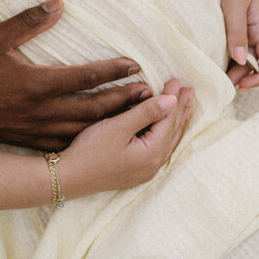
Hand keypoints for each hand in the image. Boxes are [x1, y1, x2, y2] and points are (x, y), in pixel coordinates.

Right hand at [0, 0, 158, 150]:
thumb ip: (29, 20)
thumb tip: (58, 2)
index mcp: (37, 83)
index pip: (85, 77)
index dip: (112, 70)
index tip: (135, 64)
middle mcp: (41, 111)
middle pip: (93, 108)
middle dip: (123, 100)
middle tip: (148, 93)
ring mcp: (35, 130)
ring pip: (83, 129)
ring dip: (111, 121)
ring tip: (134, 113)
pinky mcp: (27, 141)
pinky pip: (65, 144)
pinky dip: (87, 140)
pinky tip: (99, 139)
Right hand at [59, 79, 194, 197]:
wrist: (68, 178)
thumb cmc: (90, 151)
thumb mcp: (118, 127)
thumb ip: (146, 113)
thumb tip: (172, 101)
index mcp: (152, 153)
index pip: (168, 119)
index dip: (173, 98)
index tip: (177, 80)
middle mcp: (154, 164)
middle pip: (172, 131)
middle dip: (180, 109)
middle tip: (190, 91)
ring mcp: (146, 170)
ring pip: (168, 141)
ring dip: (175, 122)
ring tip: (184, 108)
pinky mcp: (136, 171)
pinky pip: (160, 148)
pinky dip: (165, 133)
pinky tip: (165, 130)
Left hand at [217, 0, 258, 88]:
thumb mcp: (233, 4)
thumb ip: (237, 32)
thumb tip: (241, 61)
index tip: (240, 85)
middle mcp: (254, 29)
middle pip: (253, 63)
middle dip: (240, 76)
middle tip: (219, 82)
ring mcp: (241, 26)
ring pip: (239, 55)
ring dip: (230, 67)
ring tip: (212, 74)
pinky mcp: (228, 21)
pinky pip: (228, 43)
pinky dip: (221, 53)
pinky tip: (207, 57)